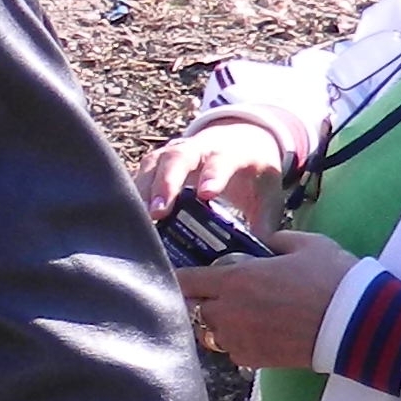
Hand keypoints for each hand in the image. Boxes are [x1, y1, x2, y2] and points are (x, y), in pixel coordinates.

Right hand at [135, 115, 285, 226]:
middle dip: (166, 183)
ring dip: (145, 190)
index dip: (212, 176)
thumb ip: (264, 224)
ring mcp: (176, 151)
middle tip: (159, 212)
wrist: (243, 139)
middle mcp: (200, 147)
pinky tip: (132, 214)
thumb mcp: (269, 194)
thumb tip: (254, 260)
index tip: (206, 195)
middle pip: (178, 157)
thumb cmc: (255, 172)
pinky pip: (142, 171)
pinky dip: (135, 191)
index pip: (221, 160)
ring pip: (154, 163)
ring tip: (142, 218)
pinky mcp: (159, 160)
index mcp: (232, 152)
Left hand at [178, 230, 353, 370]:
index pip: (185, 281)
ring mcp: (239, 339)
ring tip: (244, 314)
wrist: (357, 324)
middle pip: (195, 308)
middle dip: (204, 300)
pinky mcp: (253, 360)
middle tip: (224, 293)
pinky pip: (232, 351)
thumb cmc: (332, 278)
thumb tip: (263, 241)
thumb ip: (275, 240)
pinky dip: (238, 342)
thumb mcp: (306, 244)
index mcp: (236, 280)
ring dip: (220, 323)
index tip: (181, 275)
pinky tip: (259, 332)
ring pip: (211, 332)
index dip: (179, 278)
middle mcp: (229, 312)